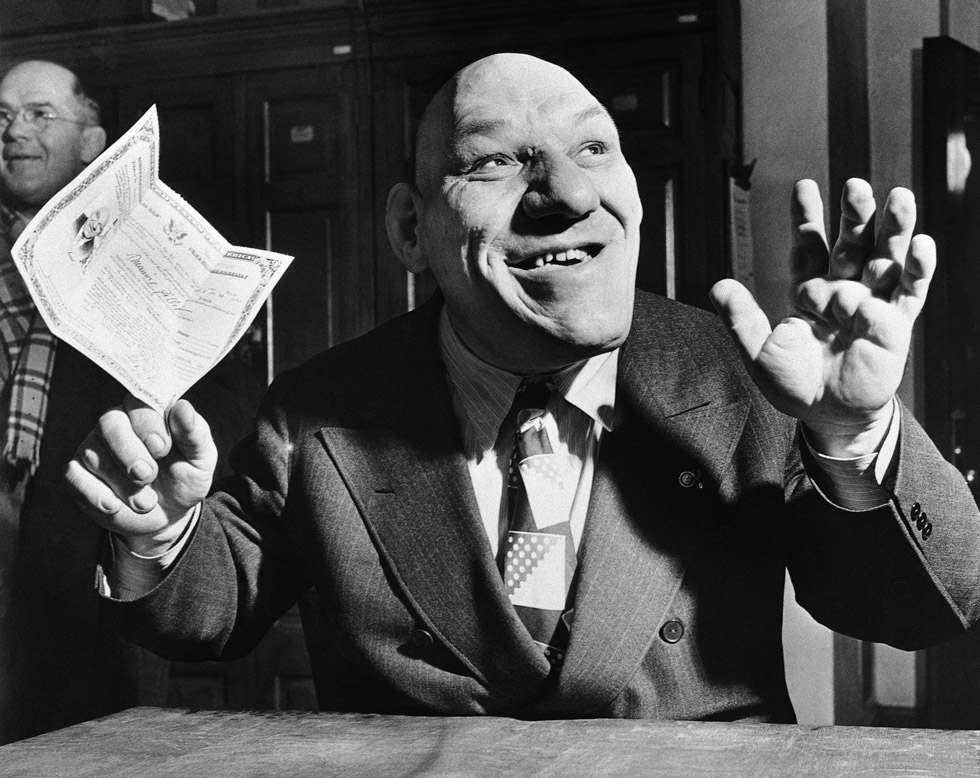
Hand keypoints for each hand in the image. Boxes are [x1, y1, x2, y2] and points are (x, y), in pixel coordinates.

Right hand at [65, 395, 216, 554]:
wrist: (169, 514)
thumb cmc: (185, 476)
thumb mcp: (200, 458)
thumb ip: (195, 433)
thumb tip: (183, 408)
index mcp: (147, 413)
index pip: (138, 403)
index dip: (147, 424)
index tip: (162, 449)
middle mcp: (115, 424)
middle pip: (109, 424)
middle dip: (129, 453)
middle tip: (148, 476)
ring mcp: (92, 448)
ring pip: (93, 454)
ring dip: (121, 483)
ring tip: (146, 502)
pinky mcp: (77, 474)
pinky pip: (74, 477)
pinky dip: (95, 494)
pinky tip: (114, 506)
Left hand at [710, 178, 934, 455]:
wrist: (826, 416)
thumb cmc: (794, 384)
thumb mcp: (760, 351)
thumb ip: (742, 319)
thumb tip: (719, 286)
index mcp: (809, 289)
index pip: (809, 244)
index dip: (807, 215)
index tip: (803, 186)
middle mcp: (843, 288)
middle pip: (851, 242)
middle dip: (854, 214)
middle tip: (854, 186)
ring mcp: (871, 303)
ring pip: (886, 257)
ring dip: (893, 228)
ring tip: (898, 197)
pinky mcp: (895, 324)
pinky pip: (910, 292)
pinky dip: (918, 268)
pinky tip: (922, 244)